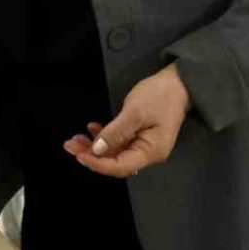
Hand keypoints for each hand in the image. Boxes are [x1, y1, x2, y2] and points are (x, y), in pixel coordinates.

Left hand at [63, 64, 188, 178]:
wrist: (179, 82)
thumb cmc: (160, 96)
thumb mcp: (135, 112)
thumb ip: (115, 132)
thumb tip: (97, 150)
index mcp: (150, 152)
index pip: (120, 167)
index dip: (98, 164)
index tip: (79, 155)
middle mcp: (147, 153)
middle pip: (115, 162)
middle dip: (91, 155)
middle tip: (70, 146)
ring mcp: (143, 145)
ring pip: (114, 152)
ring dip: (94, 147)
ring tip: (75, 139)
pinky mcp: (140, 135)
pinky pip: (119, 142)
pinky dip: (104, 137)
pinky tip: (92, 129)